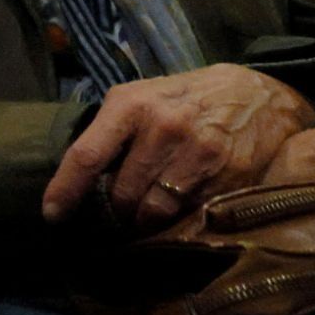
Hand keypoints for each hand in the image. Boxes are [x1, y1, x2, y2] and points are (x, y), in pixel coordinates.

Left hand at [43, 64, 314, 230]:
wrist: (261, 92)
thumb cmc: (188, 98)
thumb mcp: (143, 96)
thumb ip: (111, 131)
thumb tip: (79, 178)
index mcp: (132, 105)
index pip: (86, 155)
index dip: (65, 190)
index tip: (53, 215)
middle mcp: (164, 127)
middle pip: (122, 194)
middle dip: (118, 211)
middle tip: (124, 210)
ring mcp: (200, 152)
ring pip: (154, 211)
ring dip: (147, 221)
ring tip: (150, 213)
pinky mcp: (232, 174)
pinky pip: (192, 214)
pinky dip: (182, 220)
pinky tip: (184, 208)